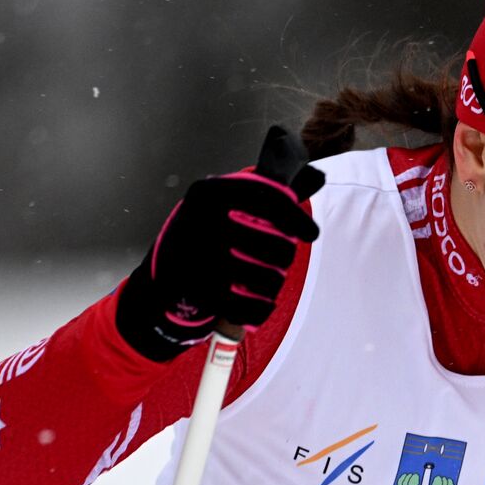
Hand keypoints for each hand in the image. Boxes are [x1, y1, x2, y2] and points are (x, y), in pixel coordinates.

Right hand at [115, 127, 323, 361]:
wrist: (166, 268)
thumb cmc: (211, 229)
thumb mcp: (230, 200)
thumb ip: (273, 189)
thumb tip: (317, 175)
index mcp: (210, 193)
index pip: (267, 199)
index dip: (295, 218)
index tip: (311, 234)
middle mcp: (202, 221)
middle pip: (273, 245)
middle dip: (284, 256)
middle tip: (280, 260)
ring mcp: (198, 258)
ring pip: (265, 278)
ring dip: (274, 283)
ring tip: (269, 281)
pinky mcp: (198, 292)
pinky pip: (247, 307)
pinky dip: (260, 309)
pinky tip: (262, 304)